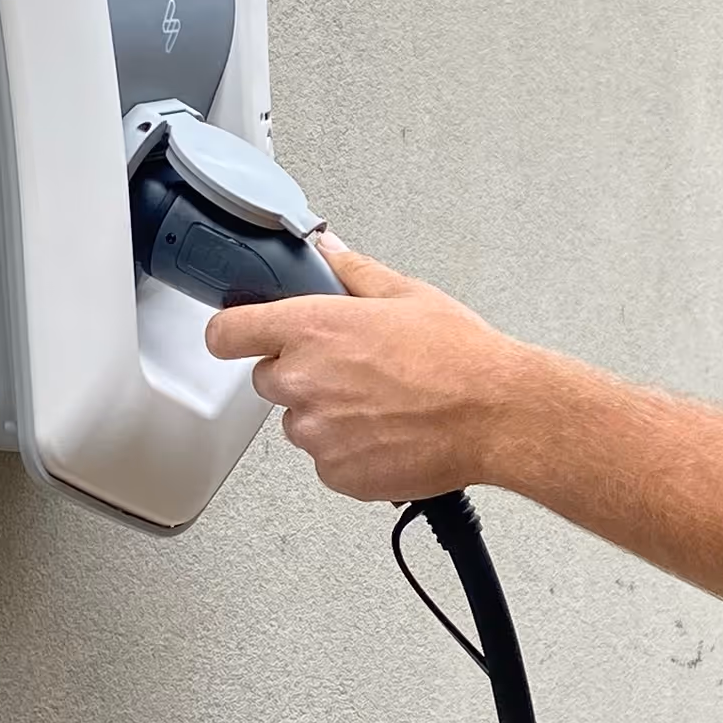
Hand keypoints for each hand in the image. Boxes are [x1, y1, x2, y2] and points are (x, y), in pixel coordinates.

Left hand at [203, 237, 537, 504]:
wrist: (495, 415)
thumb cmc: (459, 357)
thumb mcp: (406, 293)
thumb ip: (351, 271)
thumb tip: (327, 249)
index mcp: (312, 328)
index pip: (226, 333)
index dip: (232, 332)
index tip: (240, 334)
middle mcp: (303, 380)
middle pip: (267, 378)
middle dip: (299, 372)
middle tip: (351, 368)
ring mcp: (317, 432)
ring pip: (299, 421)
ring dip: (325, 413)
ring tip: (380, 402)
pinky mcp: (336, 473)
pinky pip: (325, 459)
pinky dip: (348, 450)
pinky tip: (386, 431)